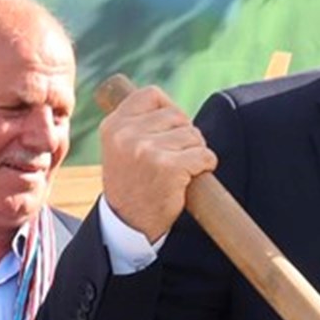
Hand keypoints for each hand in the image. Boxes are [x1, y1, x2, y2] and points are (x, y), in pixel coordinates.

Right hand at [99, 86, 216, 241]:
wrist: (129, 225)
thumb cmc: (132, 184)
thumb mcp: (121, 148)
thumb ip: (138, 125)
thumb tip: (171, 107)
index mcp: (114, 125)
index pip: (151, 95)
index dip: (169, 109)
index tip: (170, 130)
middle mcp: (126, 134)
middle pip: (177, 116)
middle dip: (185, 135)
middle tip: (175, 158)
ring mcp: (146, 150)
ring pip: (193, 135)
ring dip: (195, 153)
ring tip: (179, 172)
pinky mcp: (168, 167)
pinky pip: (204, 155)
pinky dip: (206, 166)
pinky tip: (190, 179)